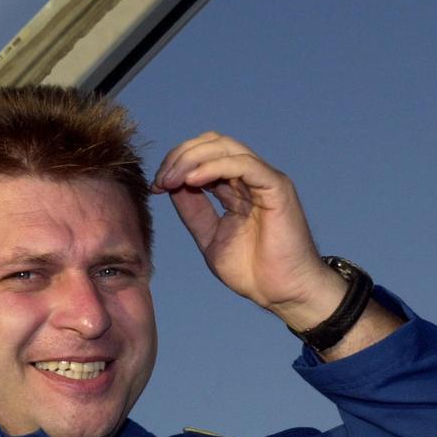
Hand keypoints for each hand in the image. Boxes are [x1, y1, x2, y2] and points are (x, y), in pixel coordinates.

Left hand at [152, 132, 345, 329]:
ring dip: (192, 159)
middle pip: (212, 143)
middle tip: (161, 180)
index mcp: (236, 187)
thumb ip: (193, 211)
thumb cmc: (252, 270)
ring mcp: (264, 179)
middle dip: (180, 156)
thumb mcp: (210, 237)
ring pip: (226, 148)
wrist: (280, 292)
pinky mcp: (277, 187)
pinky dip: (214, 167)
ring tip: (171, 180)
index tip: (156, 186)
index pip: (204, 155)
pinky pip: (244, 165)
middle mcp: (250, 177)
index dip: (176, 163)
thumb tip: (171, 186)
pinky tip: (192, 181)